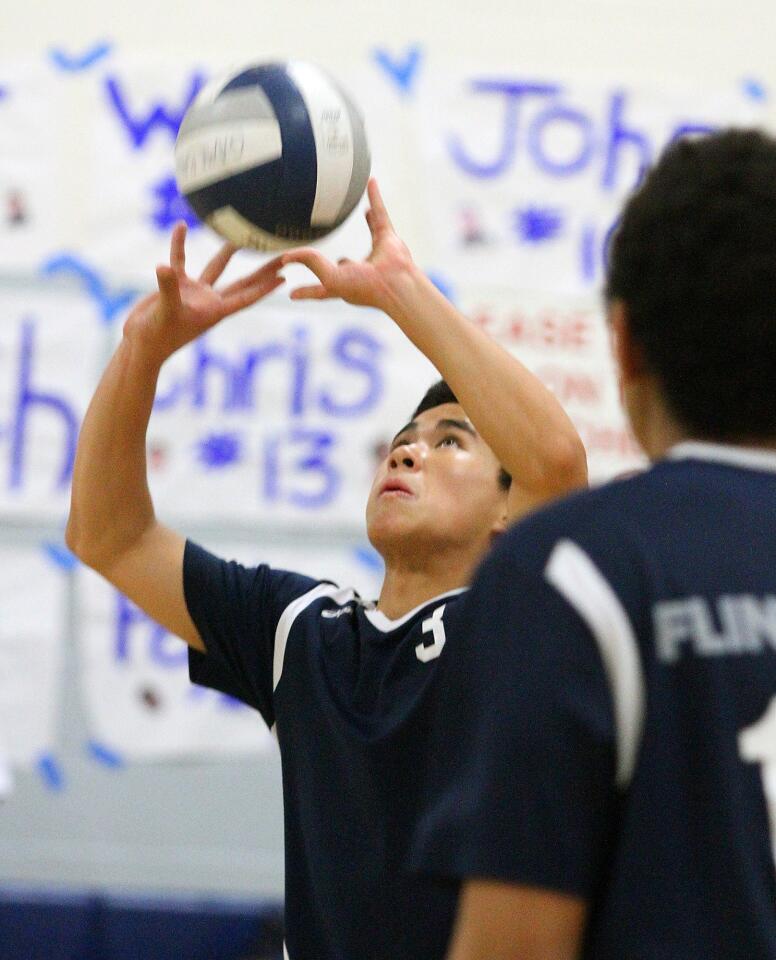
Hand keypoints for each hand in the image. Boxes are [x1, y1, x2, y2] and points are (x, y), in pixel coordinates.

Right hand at [123, 222, 284, 363]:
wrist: (141, 343)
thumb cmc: (156, 336)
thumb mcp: (164, 311)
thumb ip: (168, 287)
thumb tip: (164, 266)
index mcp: (215, 311)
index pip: (245, 297)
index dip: (264, 288)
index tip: (283, 277)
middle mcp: (209, 300)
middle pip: (242, 282)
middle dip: (261, 270)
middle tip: (281, 256)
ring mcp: (194, 292)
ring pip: (216, 267)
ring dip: (227, 252)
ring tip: (240, 237)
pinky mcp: (177, 286)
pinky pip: (180, 261)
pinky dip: (179, 245)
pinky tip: (181, 226)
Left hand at [280, 178, 415, 313]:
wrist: (395, 284)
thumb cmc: (364, 287)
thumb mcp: (330, 278)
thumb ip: (310, 263)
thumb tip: (287, 257)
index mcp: (345, 285)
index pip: (321, 288)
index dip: (308, 290)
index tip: (293, 294)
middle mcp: (361, 272)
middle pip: (347, 264)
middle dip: (343, 264)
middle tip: (336, 260)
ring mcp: (377, 254)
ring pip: (371, 232)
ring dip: (369, 222)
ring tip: (365, 212)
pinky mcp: (388, 238)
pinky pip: (380, 213)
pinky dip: (376, 198)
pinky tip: (371, 182)